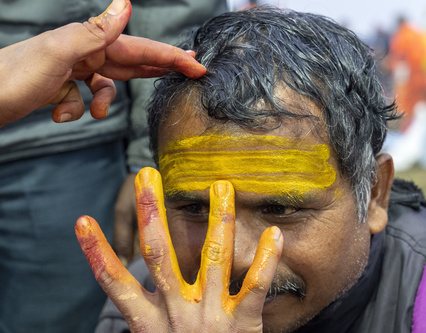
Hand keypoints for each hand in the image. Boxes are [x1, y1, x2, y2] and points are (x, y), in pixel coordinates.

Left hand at [0, 0, 205, 126]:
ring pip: (107, 86)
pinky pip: (83, 101)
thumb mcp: (59, 52)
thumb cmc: (14, 77)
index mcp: (88, 42)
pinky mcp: (60, 88)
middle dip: (158, 69)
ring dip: (104, 102)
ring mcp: (72, 70)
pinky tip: (58, 113)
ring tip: (95, 113)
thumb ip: (96, 31)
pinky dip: (75, 111)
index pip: (139, 48)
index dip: (170, 56)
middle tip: (188, 71)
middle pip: (131, 62)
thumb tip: (125, 3)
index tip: (196, 64)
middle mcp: (83, 52)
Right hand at [76, 167, 282, 331]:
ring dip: (216, 220)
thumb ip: (149, 314)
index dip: (97, 253)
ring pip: (212, 259)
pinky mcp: (242, 324)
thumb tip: (135, 285)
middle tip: (147, 177)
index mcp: (150, 323)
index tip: (82, 221)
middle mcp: (176, 314)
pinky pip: (255, 287)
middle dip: (152, 214)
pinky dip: (266, 259)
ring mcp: (210, 317)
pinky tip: (274, 232)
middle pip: (159, 257)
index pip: (115, 284)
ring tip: (220, 186)